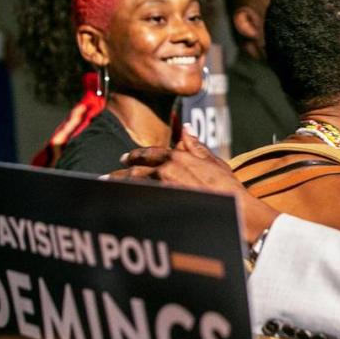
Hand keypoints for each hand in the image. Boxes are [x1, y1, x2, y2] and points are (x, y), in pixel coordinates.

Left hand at [108, 127, 279, 242]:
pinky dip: (126, 202)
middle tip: (104, 177)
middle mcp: (167, 171)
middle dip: (118, 174)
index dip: (135, 156)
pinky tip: (116, 205)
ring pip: (132, 186)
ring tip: (104, 190)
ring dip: (117, 187)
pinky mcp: (161, 204)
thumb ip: (196, 146)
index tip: (124, 159)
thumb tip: (187, 128)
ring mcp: (162, 189)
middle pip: (135, 171)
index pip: (150, 153)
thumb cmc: (229, 188)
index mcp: (179, 158)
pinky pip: (138, 202)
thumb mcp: (214, 163)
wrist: (235, 210)